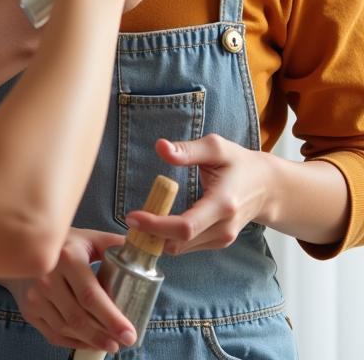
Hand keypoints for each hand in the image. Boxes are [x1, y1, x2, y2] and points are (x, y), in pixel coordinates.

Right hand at [1, 229, 135, 352]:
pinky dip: (74, 342)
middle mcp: (47, 277)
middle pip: (79, 317)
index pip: (90, 295)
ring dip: (91, 340)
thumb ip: (114, 244)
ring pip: (67, 328)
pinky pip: (54, 334)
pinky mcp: (28, 310)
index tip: (130, 334)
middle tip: (124, 342)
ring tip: (110, 343)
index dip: (112, 319)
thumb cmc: (63, 245)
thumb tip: (142, 248)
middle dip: (104, 334)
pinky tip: (89, 341)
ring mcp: (35, 296)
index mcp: (66, 257)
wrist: (21, 248)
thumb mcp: (88, 239)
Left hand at [126, 136, 271, 253]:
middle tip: (127, 221)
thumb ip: (187, 150)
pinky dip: (167, 240)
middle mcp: (224, 228)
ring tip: (135, 223)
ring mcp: (222, 239)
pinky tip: (153, 226)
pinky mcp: (218, 242)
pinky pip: (187, 246)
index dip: (156, 226)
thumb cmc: (239, 163)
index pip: (186, 226)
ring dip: (156, 240)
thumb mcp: (216, 147)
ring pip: (181, 249)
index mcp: (222, 204)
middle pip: (180, 243)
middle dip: (150, 236)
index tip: (132, 216)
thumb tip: (160, 147)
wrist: (268, 187)